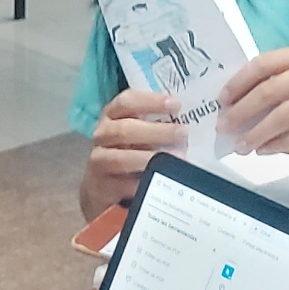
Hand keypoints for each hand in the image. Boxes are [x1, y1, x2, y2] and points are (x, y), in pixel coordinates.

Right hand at [80, 88, 187, 219]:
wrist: (100, 187)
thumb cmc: (126, 152)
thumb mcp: (136, 133)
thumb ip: (155, 123)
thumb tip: (189, 120)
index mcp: (111, 116)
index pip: (126, 102)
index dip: (150, 101)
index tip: (175, 104)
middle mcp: (102, 135)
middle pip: (125, 129)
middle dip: (156, 131)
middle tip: (183, 133)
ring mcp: (99, 160)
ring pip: (121, 158)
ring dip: (150, 158)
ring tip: (176, 159)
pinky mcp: (102, 185)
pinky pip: (122, 184)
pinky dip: (141, 183)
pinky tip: (160, 181)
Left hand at [216, 45, 288, 157]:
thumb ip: (283, 82)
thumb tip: (239, 105)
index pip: (264, 63)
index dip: (239, 82)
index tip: (222, 100)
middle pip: (270, 90)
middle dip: (242, 111)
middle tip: (224, 127)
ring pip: (284, 114)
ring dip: (258, 132)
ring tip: (242, 146)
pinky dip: (280, 143)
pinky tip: (266, 149)